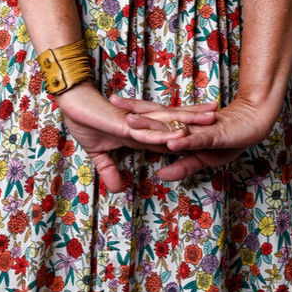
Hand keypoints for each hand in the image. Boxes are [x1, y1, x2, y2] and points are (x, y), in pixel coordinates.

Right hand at [56, 84, 217, 192]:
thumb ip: (110, 169)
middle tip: (221, 114)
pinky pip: (148, 132)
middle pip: (175, 120)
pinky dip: (163, 135)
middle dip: (197, 119)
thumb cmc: (84, 121)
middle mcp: (143, 124)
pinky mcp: (125, 125)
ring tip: (212, 119)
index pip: (169, 129)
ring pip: (168, 123)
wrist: (71, 103)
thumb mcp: (99, 153)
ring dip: (190, 122)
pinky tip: (180, 135)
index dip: (187, 129)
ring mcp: (136, 124)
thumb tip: (117, 189)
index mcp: (140, 129)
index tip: (207, 128)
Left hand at [110, 92, 278, 180]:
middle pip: (156, 116)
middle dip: (134, 111)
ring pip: (172, 126)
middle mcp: (186, 124)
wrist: (254, 124)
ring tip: (131, 121)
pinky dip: (184, 141)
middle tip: (112, 103)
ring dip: (152, 124)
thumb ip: (182, 165)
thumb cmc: (228, 139)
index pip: (153, 117)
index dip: (134, 112)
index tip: (112, 107)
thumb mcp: (202, 158)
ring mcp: (199, 129)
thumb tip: (161, 174)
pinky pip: (197, 140)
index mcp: (181, 126)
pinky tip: (171, 141)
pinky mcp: (214, 136)